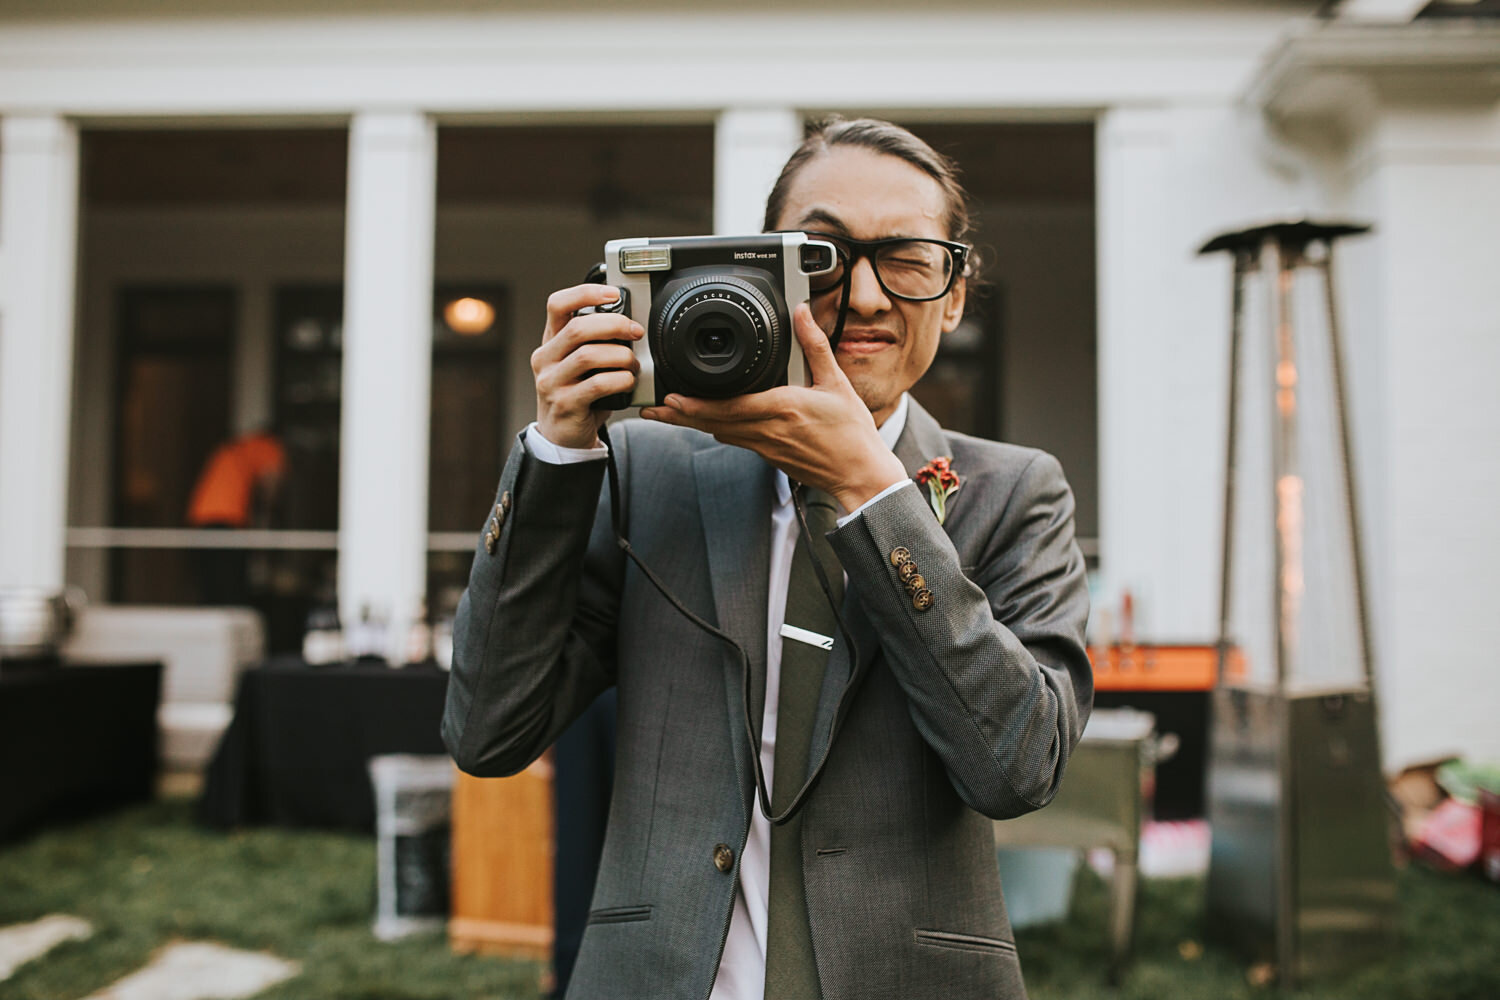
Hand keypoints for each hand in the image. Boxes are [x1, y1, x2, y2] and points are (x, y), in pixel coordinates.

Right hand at [533, 284, 642, 448]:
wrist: (561, 436)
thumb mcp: (578, 365)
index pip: (557, 305)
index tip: (613, 293)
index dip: (585, 293)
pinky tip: (628, 382)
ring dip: (620, 356)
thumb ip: (594, 343)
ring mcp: (551, 382)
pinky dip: (620, 380)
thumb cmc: (577, 394)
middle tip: (636, 332)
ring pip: (588, 355)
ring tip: (634, 364)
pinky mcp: (565, 404)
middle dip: (614, 325)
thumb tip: (630, 323)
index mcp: (550, 341)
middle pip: (577, 328)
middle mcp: (545, 358)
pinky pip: (597, 385)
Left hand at [640, 303, 907, 511]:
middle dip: (680, 416)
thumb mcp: (836, 382)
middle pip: (713, 423)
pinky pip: (736, 440)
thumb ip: (814, 345)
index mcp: (781, 409)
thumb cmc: (851, 433)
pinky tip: (706, 422)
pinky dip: (717, 429)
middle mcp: (767, 431)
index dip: (695, 406)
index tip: (670, 399)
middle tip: (652, 409)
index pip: (728, 408)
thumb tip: (802, 313)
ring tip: (666, 414)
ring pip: (720, 433)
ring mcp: (766, 447)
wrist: (860, 474)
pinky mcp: (769, 457)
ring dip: (694, 423)